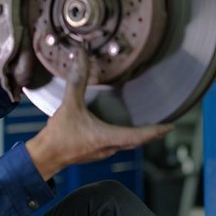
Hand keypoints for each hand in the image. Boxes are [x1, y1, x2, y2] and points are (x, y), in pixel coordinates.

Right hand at [25, 47, 172, 180]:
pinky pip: (114, 144)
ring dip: (136, 136)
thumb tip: (81, 58)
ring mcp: (102, 151)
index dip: (156, 131)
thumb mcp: (69, 106)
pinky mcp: (94, 152)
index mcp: (108, 137)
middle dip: (150, 134)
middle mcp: (109, 147)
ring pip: (125, 144)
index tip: (170, 127)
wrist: (44, 156)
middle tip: (163, 127)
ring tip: (145, 127)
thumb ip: (77, 82)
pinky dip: (122, 137)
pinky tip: (117, 130)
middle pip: (136, 141)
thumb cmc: (58, 137)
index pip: (139, 135)